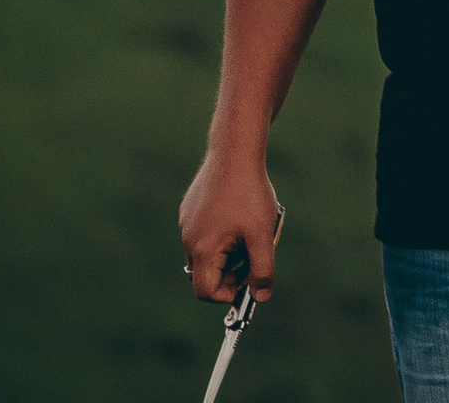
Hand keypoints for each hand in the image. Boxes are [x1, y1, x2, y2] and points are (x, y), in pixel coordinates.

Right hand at [180, 151, 280, 303]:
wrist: (234, 152)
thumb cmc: (249, 194)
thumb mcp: (261, 235)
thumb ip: (262, 270)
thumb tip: (260, 296)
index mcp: (203, 249)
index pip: (206, 291)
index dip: (228, 294)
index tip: (249, 281)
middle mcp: (188, 239)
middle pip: (207, 274)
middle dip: (231, 271)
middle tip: (253, 253)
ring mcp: (187, 223)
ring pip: (206, 253)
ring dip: (228, 253)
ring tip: (249, 231)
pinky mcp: (189, 209)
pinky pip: (204, 234)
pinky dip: (221, 235)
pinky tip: (239, 214)